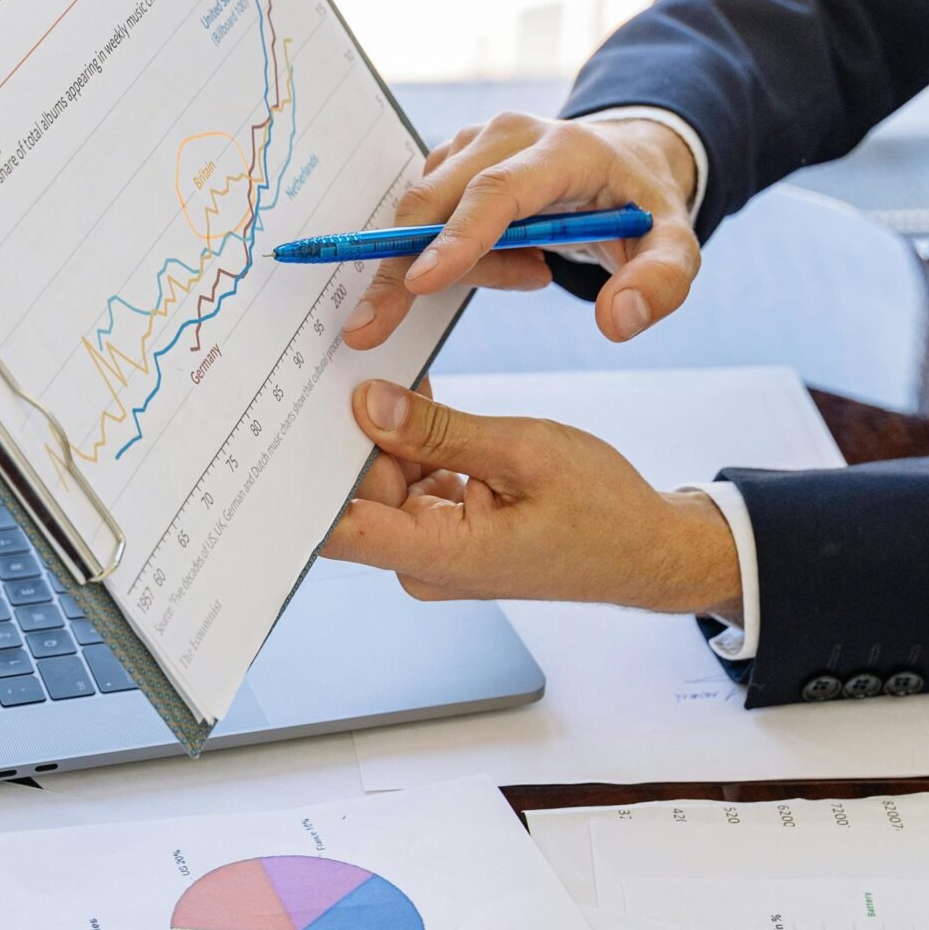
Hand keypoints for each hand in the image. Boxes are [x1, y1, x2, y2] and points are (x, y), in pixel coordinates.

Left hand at [322, 378, 741, 618]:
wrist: (645, 550)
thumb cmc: (602, 511)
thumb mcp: (523, 450)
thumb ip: (440, 430)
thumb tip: (369, 404)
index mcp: (442, 556)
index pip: (338, 530)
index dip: (301, 482)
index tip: (283, 428)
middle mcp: (426, 562)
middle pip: (358, 493)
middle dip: (356, 433)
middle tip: (354, 367)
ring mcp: (435, 550)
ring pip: (384, 482)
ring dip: (390, 435)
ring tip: (397, 381)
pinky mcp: (446, 533)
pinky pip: (411, 483)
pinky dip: (416, 447)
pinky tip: (424, 407)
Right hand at [341, 112, 699, 355]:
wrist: (624, 164)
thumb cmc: (642, 209)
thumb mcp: (675, 248)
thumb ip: (660, 284)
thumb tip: (616, 321)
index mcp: (564, 149)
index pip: (498, 192)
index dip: (456, 238)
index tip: (417, 283)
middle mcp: (509, 134)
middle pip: (437, 200)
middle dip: (399, 266)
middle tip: (371, 328)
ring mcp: (474, 143)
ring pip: (426, 212)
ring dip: (457, 264)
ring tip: (532, 273)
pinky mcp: (454, 159)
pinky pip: (428, 217)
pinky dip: (454, 255)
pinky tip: (514, 261)